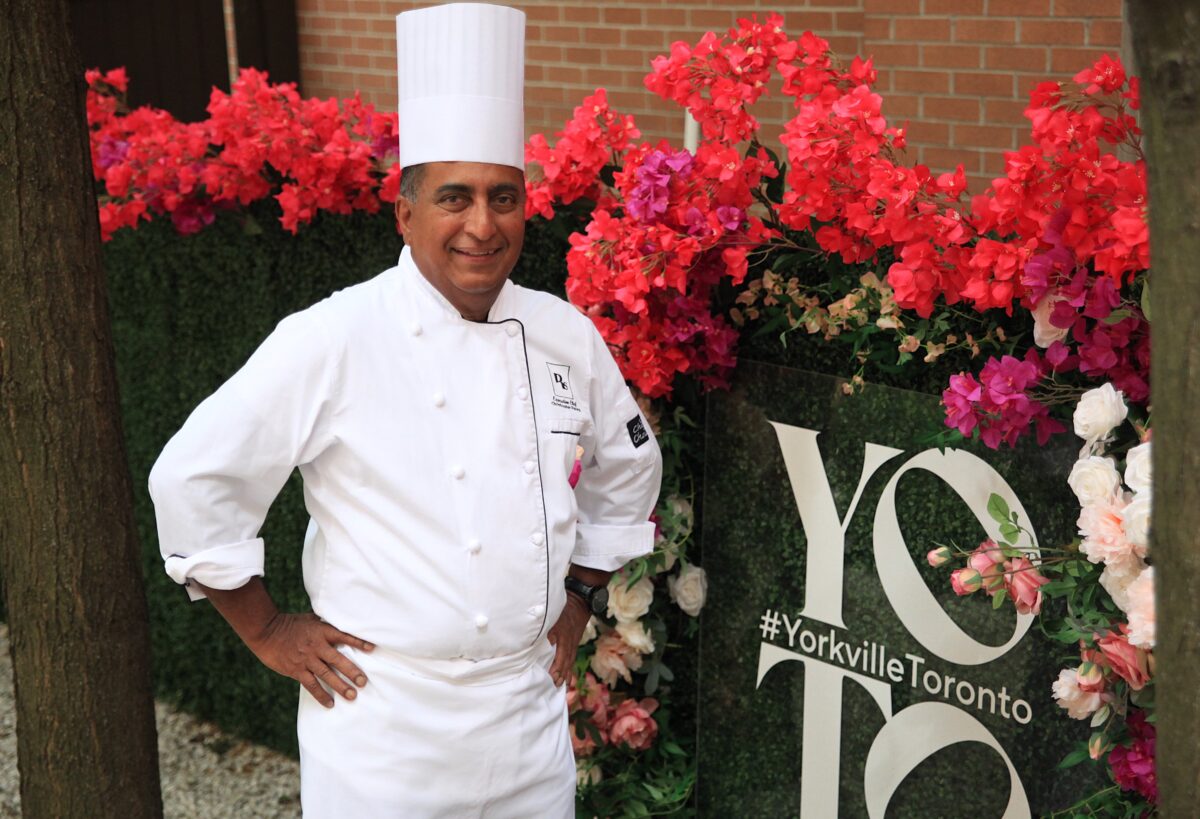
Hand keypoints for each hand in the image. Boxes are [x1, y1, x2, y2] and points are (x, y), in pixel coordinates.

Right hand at [248, 612, 374, 707]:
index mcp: (321, 631)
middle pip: (338, 660)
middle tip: (363, 682)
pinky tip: (330, 704)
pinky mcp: (296, 670)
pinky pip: (311, 685)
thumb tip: (343, 625)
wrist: (266, 631)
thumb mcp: (310, 619)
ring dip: (340, 686)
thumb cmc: (290, 624)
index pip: (344, 636)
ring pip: (326, 675)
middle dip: (352, 672)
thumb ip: (326, 625)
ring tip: (352, 696)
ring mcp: (306, 659)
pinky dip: (321, 695)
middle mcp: (316, 646)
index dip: (358, 642)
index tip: (372, 649)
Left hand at [547, 593, 590, 686]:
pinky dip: (570, 668)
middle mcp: (570, 641)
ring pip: (570, 660)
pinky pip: (572, 657)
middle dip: (562, 673)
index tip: (552, 675)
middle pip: (566, 660)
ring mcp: (573, 642)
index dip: (557, 665)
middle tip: (556, 685)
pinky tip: (568, 678)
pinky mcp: (574, 642)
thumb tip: (545, 640)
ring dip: (566, 673)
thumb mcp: (555, 614)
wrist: (580, 602)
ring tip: (562, 685)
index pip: (561, 653)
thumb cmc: (564, 607)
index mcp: (564, 635)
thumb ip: (549, 627)